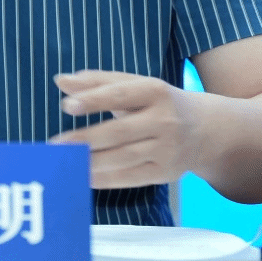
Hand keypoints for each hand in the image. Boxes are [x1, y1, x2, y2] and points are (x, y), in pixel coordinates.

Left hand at [47, 70, 199, 188]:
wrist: (206, 129)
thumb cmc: (158, 103)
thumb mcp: (135, 85)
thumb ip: (97, 82)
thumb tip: (60, 81)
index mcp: (155, 91)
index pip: (120, 94)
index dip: (93, 99)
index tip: (66, 105)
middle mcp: (164, 120)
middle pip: (119, 131)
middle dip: (85, 139)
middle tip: (55, 144)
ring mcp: (167, 149)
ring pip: (123, 158)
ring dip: (90, 162)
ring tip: (64, 161)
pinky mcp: (165, 173)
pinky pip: (130, 178)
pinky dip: (104, 179)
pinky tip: (82, 176)